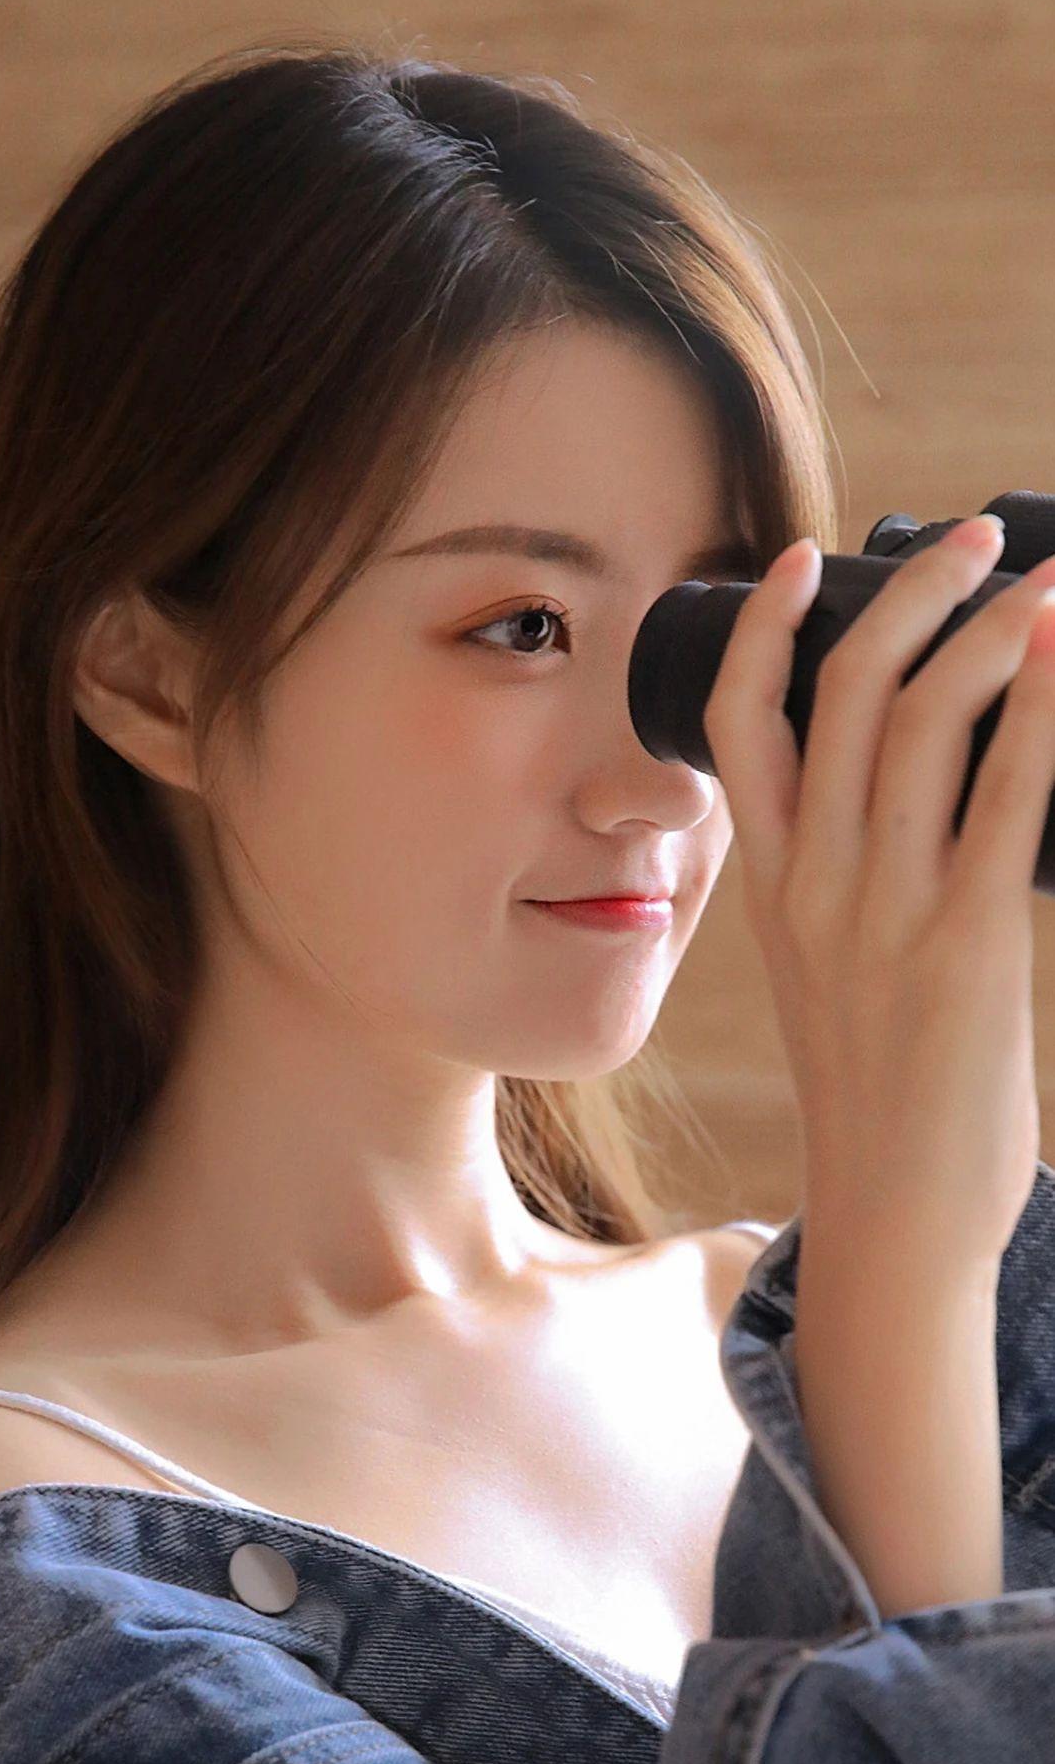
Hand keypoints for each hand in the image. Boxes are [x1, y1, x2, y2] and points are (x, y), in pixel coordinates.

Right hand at [703, 515, 1054, 1279]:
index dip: (766, 628)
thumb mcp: (834, 985)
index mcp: (774, 894)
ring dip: (994, 626)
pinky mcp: (965, 946)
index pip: (740, 726)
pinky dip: (1044, 707)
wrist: (895, 1223)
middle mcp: (817, 889)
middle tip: (979, 540)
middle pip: (848, 693)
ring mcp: (884, 915)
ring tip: (1044, 584)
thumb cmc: (883, 1110)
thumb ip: (855, 897)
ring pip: (924, 720)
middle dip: (917, 592)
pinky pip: (1008, 793)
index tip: (806, 562)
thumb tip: (934, 814)